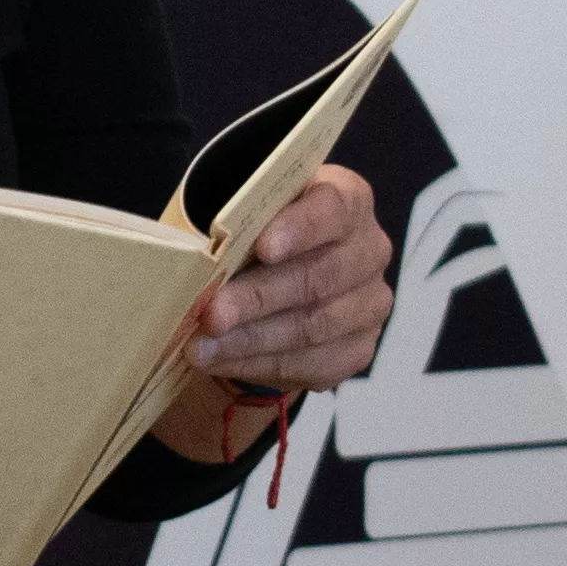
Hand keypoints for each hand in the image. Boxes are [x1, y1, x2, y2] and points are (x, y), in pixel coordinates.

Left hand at [165, 163, 392, 458]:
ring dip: (251, 339)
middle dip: (259, 298)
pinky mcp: (358, 348)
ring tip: (202, 347)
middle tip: (211, 314)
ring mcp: (369, 303)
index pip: (332, 209)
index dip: (299, 228)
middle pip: (320, 276)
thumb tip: (198, 253)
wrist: (277, 277)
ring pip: (314, 327)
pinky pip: (312, 364)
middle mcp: (369, 250)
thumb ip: (235, 224)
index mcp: (348, 200)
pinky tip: (221, 361)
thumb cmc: (257, 234)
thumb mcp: (248, 214)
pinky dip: (260, 365)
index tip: (263, 247)